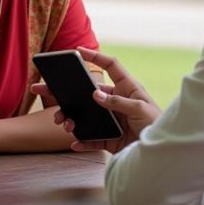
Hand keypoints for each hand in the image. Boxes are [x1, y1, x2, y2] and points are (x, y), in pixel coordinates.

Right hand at [32, 47, 160, 153]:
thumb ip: (118, 102)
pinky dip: (82, 142)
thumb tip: (95, 94)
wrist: (161, 153)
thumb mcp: (140, 109)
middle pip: (87, 92)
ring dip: (71, 119)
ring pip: (85, 115)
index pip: (110, 66)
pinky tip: (74, 143)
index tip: (78, 50)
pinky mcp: (109, 138)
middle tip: (42, 87)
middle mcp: (116, 101)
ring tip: (62, 122)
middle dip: (66, 91)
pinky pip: (91, 139)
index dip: (95, 56)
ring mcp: (111, 119)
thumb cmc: (157, 124)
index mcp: (127, 88)